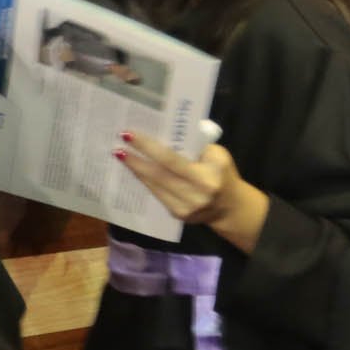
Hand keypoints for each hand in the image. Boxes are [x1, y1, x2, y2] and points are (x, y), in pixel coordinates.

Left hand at [117, 131, 268, 249]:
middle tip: (119, 146)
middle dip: (136, 160)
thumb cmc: (222, 174)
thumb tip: (164, 137)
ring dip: (136, 170)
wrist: (229, 207)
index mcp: (207, 176)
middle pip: (159, 174)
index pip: (171, 160)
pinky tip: (136, 170)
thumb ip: (195, 147)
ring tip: (122, 156)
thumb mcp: (218, 156)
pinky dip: (145, 181)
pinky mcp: (177, 215)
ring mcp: (185, 208)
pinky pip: (157, 194)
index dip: (148, 148)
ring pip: (155, 185)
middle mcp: (195, 195)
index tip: (130, 135)